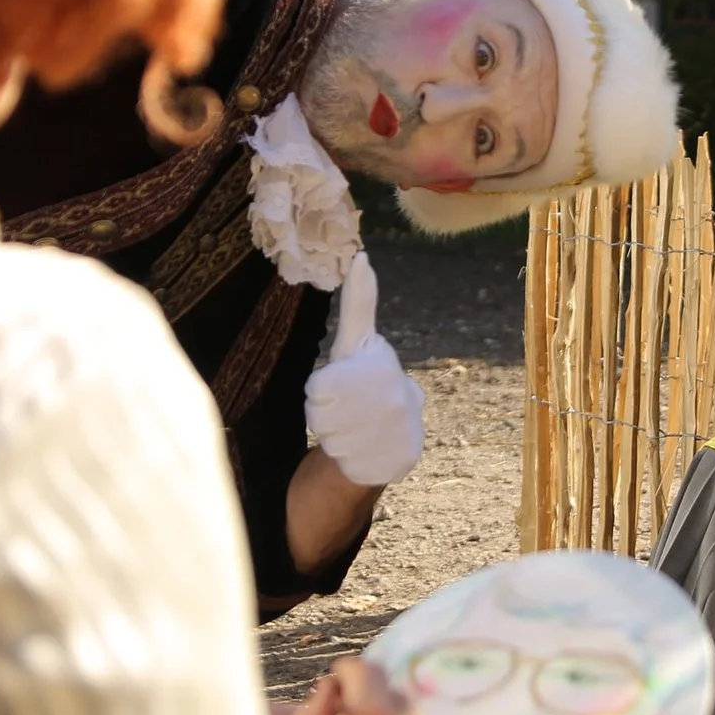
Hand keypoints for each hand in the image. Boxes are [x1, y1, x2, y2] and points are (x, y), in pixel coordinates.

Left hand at [305, 254, 426, 485]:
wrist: (389, 441)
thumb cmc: (365, 383)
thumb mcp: (357, 343)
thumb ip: (358, 304)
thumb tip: (361, 256)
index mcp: (381, 362)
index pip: (324, 384)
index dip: (323, 392)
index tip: (342, 384)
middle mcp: (395, 392)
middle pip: (318, 405)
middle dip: (321, 408)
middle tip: (341, 407)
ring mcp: (396, 426)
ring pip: (327, 431)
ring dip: (330, 430)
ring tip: (351, 425)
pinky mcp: (396, 457)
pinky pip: (343, 456)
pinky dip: (343, 454)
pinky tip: (359, 446)